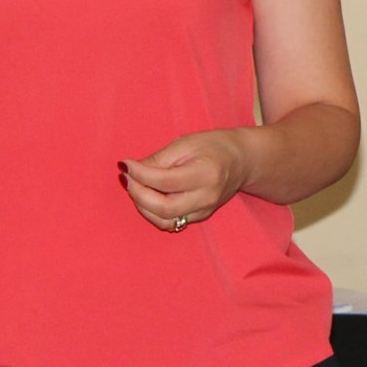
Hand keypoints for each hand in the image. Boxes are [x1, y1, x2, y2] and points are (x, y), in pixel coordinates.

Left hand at [120, 131, 251, 232]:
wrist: (242, 161)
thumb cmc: (213, 146)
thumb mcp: (186, 143)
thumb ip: (158, 159)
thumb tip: (131, 170)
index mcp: (206, 174)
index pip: (164, 181)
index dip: (139, 174)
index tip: (124, 165)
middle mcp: (206, 197)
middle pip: (163, 208)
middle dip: (138, 194)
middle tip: (126, 179)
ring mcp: (204, 211)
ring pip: (165, 221)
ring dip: (143, 207)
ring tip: (136, 187)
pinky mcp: (200, 218)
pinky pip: (171, 223)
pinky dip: (154, 212)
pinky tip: (148, 197)